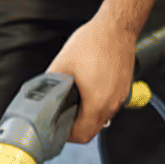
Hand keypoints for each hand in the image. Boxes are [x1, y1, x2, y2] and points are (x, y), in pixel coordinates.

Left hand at [48, 11, 139, 144]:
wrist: (117, 28)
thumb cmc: (94, 42)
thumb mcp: (62, 64)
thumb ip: (50, 85)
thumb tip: (41, 97)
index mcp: (97, 103)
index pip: (83, 135)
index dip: (67, 135)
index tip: (57, 127)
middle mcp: (112, 104)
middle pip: (93, 130)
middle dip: (75, 127)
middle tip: (62, 116)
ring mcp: (120, 97)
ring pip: (101, 118)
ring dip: (86, 116)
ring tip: (73, 102)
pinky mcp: (123, 89)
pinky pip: (109, 106)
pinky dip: (96, 105)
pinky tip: (86, 91)